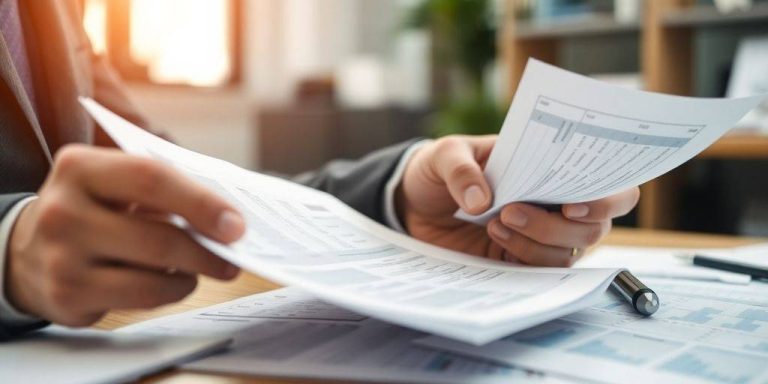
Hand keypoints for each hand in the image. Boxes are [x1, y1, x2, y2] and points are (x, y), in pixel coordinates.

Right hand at [6, 145, 245, 325]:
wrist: (29, 251)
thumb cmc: (95, 210)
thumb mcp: (113, 182)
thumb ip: (163, 187)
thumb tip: (227, 216)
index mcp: (79, 167)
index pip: (152, 178)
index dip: (201, 202)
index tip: (237, 225)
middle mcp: (63, 210)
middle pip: (159, 235)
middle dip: (208, 250)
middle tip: (235, 257)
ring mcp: (63, 257)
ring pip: (154, 274)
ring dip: (193, 273)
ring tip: (209, 266)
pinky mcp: (68, 296)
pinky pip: (141, 298)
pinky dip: (171, 291)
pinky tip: (177, 281)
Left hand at [396, 135, 638, 265]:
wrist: (413, 202)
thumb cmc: (440, 169)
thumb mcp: (445, 154)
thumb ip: (461, 169)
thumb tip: (481, 200)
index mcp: (553, 168)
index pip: (608, 184)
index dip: (607, 198)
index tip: (572, 203)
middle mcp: (556, 204)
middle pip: (595, 226)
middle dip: (560, 225)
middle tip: (514, 210)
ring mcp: (541, 235)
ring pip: (569, 251)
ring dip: (536, 241)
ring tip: (496, 221)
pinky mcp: (519, 259)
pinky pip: (541, 270)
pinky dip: (522, 257)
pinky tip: (494, 237)